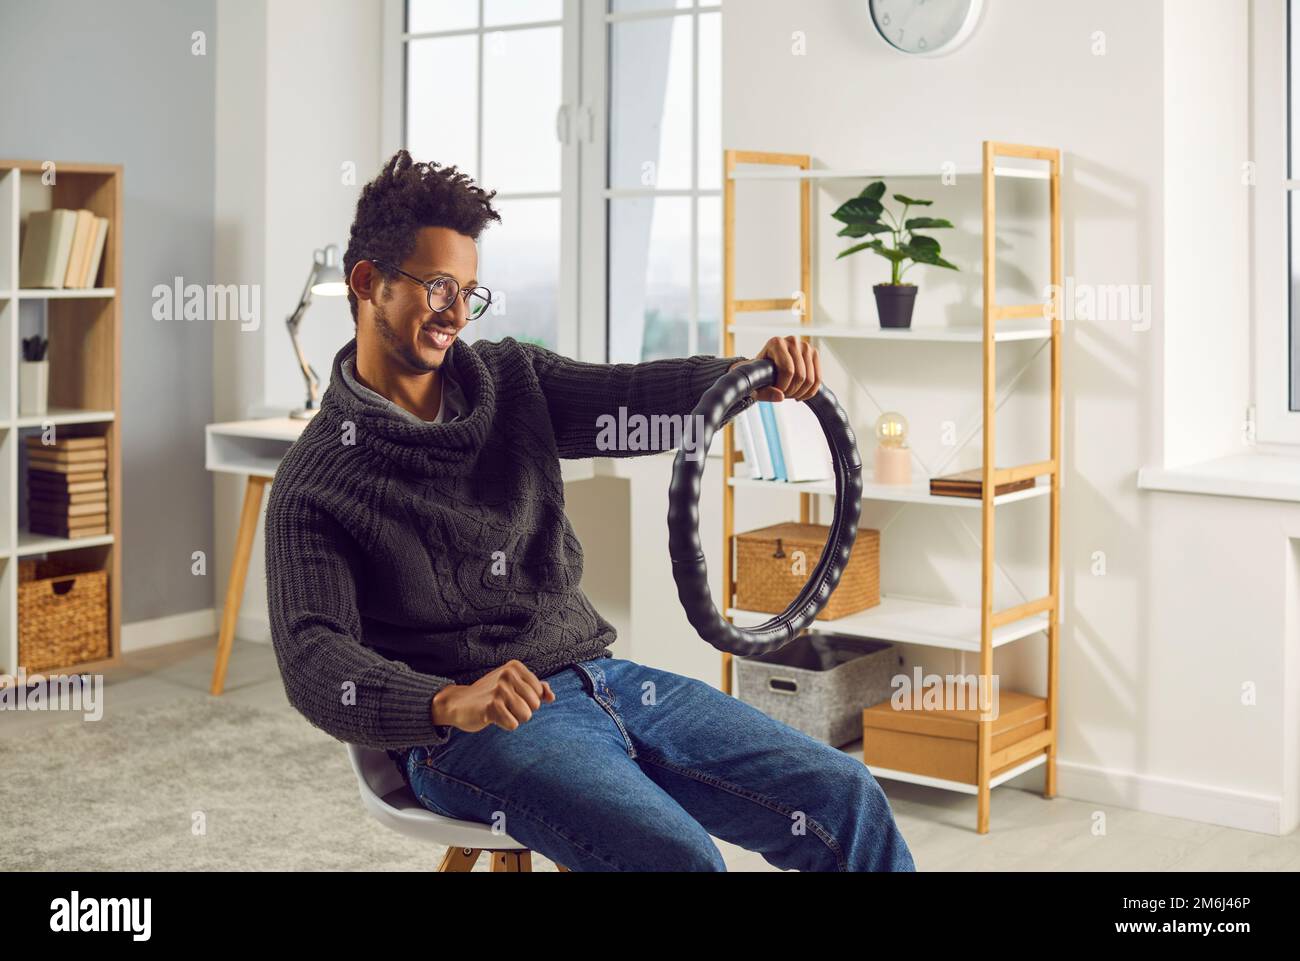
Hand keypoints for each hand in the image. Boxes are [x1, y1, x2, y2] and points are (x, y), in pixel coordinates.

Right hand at [431, 660, 555, 732]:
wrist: (458, 703)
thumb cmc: (489, 694)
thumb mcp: (513, 685)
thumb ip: (535, 688)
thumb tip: (551, 697)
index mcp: (515, 667)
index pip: (539, 692)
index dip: (528, 700)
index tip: (510, 696)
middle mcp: (508, 674)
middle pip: (535, 705)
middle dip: (522, 710)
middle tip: (503, 705)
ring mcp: (499, 689)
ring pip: (526, 715)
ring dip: (514, 718)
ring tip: (499, 711)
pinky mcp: (491, 706)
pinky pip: (513, 725)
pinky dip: (505, 725)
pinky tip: (492, 717)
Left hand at [731, 335, 821, 401]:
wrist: (767, 367)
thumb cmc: (760, 374)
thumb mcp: (757, 385)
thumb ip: (765, 392)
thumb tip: (781, 396)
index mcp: (776, 343)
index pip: (787, 370)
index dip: (783, 387)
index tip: (777, 391)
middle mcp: (792, 341)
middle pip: (800, 375)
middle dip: (792, 391)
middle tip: (784, 394)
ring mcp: (805, 346)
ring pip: (810, 379)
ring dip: (800, 393)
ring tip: (790, 394)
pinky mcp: (814, 353)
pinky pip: (818, 379)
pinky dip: (810, 391)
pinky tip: (800, 394)